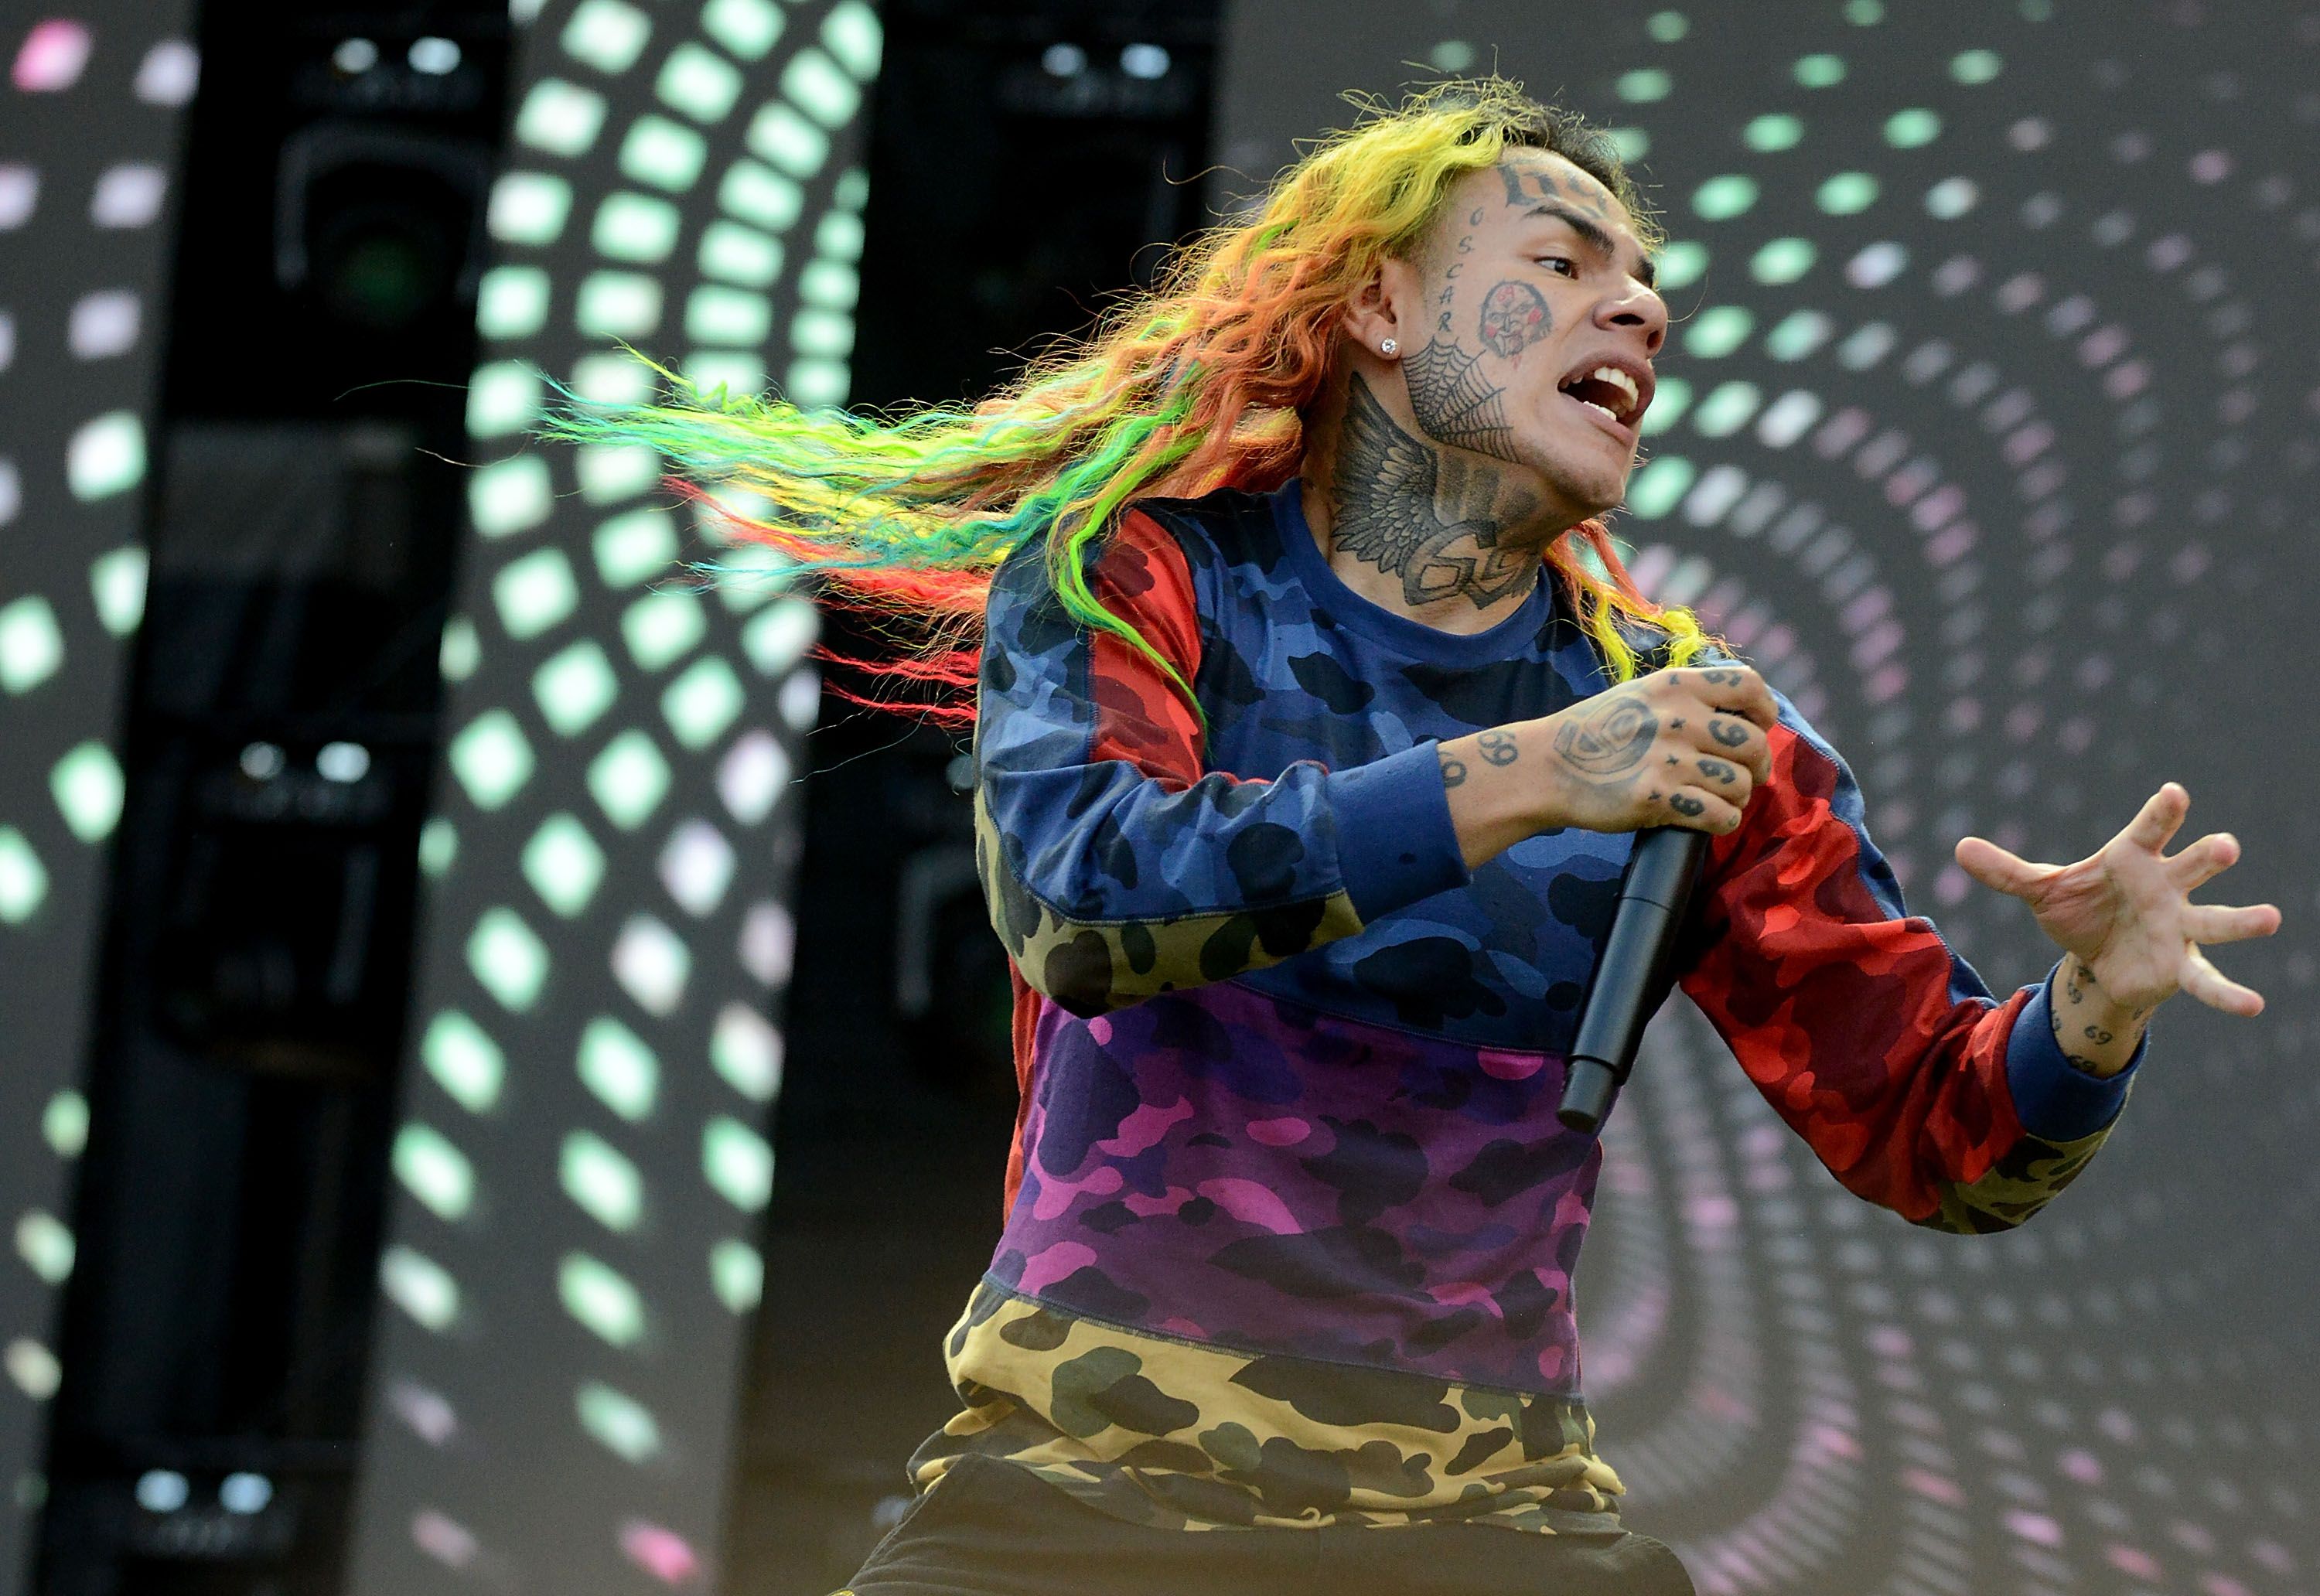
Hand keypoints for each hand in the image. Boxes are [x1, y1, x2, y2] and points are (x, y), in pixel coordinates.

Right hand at [1437, 664, 1780, 866]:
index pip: (1749, 686)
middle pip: (1752, 744)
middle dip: (1758, 767)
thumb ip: (1685, 697)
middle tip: (1744, 778)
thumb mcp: (1639, 694)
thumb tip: (1739, 713)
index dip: (1765, 711)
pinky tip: (1710, 819)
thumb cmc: (1593, 732)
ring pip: (1740, 784)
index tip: (1760, 728)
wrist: (1544, 767)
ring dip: (1738, 797)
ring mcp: (1669, 759)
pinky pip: (1720, 815)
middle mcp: (1678, 717)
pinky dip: (1723, 821)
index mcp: (1675, 685)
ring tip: (1721, 799)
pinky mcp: (1658, 798)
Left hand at [1954, 783, 2279, 1025]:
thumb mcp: (2041, 890)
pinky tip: (2253, 1006)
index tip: (2174, 793)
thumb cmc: (2082, 909)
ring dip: (2241, 920)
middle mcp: (2166, 887)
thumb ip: (2006, 872)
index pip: (2150, 829)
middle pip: (2192, 867)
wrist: (2096, 958)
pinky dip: (2228, 993)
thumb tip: (1958, 847)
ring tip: (2271, 919)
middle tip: (2225, 847)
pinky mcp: (2181, 966)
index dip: (2163, 812)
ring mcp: (2180, 926)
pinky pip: (2207, 980)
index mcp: (2134, 859)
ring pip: (2215, 919)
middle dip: (2207, 858)